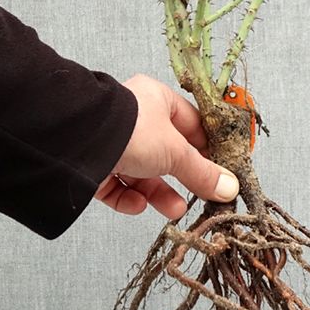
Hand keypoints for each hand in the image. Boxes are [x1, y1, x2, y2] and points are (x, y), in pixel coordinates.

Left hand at [94, 74, 239, 219]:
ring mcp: (113, 142)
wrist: (79, 143)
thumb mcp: (176, 152)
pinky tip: (138, 204)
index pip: (191, 123)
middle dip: (183, 178)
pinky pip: (117, 185)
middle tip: (201, 196)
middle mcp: (135, 119)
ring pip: (143, 173)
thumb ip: (202, 173)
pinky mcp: (94, 166)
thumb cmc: (131, 131)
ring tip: (174, 210)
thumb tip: (230, 188)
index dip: (207, 147)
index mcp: (157, 100)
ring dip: (159, 193)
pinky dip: (129, 197)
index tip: (222, 170)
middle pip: (167, 153)